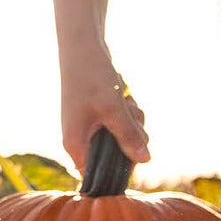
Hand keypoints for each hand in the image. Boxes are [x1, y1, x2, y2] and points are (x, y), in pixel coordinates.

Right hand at [60, 45, 149, 173]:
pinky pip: (123, 125)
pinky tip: (126, 98)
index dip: (119, 170)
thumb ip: (128, 136)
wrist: (83, 45)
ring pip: (124, 140)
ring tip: (126, 103)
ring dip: (133, 124)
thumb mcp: (113, 108)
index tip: (136, 155)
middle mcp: (80, 140)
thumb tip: (145, 161)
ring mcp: (91, 128)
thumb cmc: (91, 76)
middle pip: (116, 158)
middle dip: (132, 140)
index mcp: (75, 145)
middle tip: (132, 118)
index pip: (98, 175)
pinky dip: (129, 114)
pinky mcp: (100, 117)